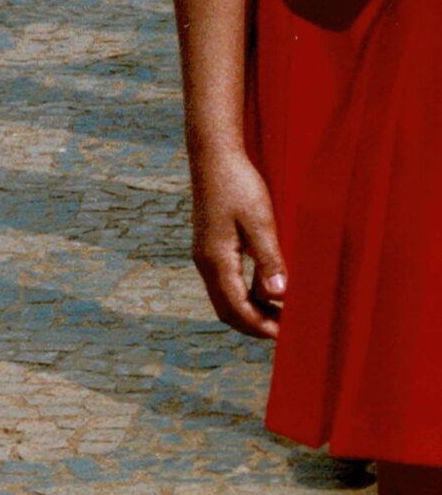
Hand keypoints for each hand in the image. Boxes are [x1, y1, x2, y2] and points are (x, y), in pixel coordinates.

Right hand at [190, 147, 284, 338]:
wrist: (213, 157)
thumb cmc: (238, 185)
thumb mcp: (259, 221)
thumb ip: (269, 259)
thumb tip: (279, 296)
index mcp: (216, 258)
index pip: (238, 308)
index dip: (262, 327)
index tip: (288, 338)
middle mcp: (205, 261)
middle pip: (226, 310)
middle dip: (255, 326)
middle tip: (287, 333)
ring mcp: (205, 255)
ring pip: (225, 299)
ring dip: (251, 312)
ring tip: (283, 316)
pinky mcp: (210, 247)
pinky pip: (226, 284)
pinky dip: (246, 296)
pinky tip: (269, 290)